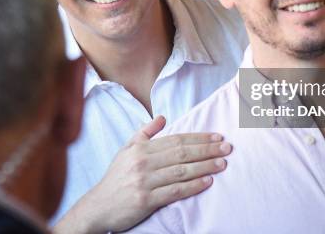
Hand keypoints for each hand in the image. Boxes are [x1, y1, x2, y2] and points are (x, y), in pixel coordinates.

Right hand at [54, 115, 230, 233]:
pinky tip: (207, 182)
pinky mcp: (146, 200)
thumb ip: (144, 133)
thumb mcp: (126, 150)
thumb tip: (162, 117)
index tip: (217, 136)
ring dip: (205, 166)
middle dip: (207, 149)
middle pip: (182, 153)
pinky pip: (175, 191)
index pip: (176, 139)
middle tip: (227, 147)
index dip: (198, 138)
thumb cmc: (115, 178)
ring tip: (222, 163)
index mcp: (141, 149)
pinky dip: (193, 186)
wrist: (98, 206)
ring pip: (181, 171)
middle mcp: (143, 162)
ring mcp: (145, 181)